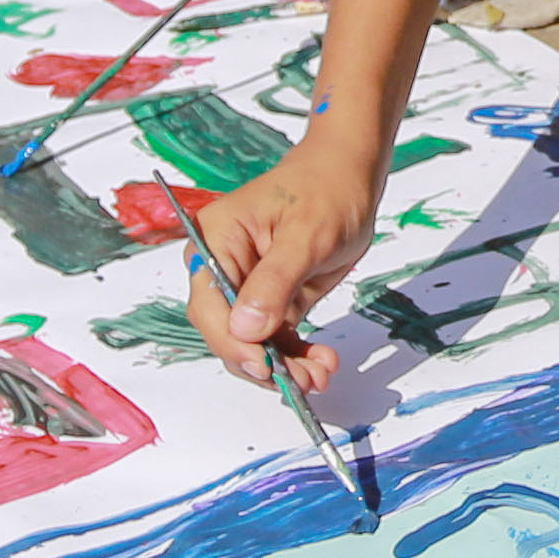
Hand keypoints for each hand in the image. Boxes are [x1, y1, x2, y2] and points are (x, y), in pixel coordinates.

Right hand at [186, 153, 379, 393]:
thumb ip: (275, 282)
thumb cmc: (325, 190)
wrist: (349, 177)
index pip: (209, 304)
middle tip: (304, 380)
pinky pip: (274, 340)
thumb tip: (246, 328)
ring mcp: (247, 288)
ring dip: (284, 368)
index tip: (265, 366)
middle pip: (226, 332)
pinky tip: (320, 363)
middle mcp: (223, 267)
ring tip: (320, 374)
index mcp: (216, 241)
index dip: (232, 341)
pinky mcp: (272, 301)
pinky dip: (295, 357)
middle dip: (263, 362)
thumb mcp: (306, 235)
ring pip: (251, 344)